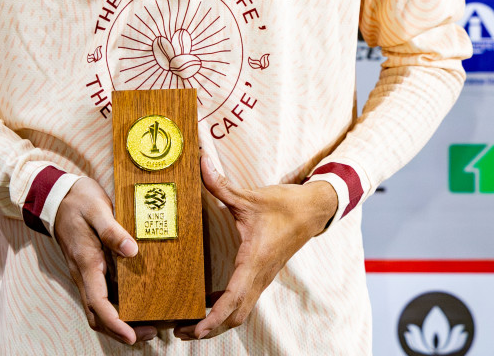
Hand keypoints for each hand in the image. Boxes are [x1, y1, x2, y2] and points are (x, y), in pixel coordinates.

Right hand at [52, 177, 158, 345]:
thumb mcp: (97, 209)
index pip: (98, 303)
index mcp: (86, 263)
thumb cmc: (79, 201)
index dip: (115, 323)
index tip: (133, 336)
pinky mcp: (89, 269)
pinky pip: (100, 297)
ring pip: (98, 309)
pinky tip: (136, 303)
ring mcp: (85, 274)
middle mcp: (83, 274)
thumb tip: (132, 251)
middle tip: (149, 334)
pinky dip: (116, 308)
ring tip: (147, 324)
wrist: (57, 197)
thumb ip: (113, 230)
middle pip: (98, 315)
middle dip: (120, 331)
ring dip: (119, 322)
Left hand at [174, 157, 337, 341]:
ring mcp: (262, 278)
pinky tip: (209, 303)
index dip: (213, 317)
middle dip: (209, 329)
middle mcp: (259, 276)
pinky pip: (244, 301)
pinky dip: (227, 309)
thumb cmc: (284, 205)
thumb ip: (219, 184)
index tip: (196, 328)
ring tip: (190, 325)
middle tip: (180, 331)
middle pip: (235, 316)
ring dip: (217, 322)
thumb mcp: (249, 196)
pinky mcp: (263, 275)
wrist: (313, 210)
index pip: (233, 299)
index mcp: (254, 261)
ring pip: (241, 312)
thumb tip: (198, 162)